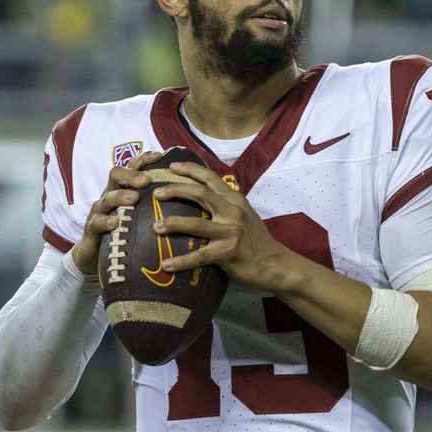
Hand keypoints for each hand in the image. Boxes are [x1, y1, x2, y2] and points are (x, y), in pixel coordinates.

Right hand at [71, 151, 165, 273]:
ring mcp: (99, 210)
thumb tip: (184, 194)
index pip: (132, 167)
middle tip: (146, 180)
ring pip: (107, 198)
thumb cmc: (125, 230)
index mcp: (123, 188)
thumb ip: (155, 202)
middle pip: (115, 175)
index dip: (144, 159)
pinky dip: (105, 221)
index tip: (159, 156)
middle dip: (130, 175)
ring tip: (134, 198)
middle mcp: (110, 194)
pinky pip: (96, 222)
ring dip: (120, 196)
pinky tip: (115, 223)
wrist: (96, 254)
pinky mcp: (91, 228)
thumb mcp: (140, 213)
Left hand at [150, 161, 291, 289]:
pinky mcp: (228, 253)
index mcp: (235, 200)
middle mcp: (233, 212)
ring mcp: (231, 232)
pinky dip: (181, 261)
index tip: (171, 166)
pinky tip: (166, 264)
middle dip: (175, 190)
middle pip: (200, 193)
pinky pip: (199, 256)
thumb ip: (227, 204)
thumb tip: (204, 195)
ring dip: (173, 223)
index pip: (210, 178)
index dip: (190, 169)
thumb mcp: (246, 214)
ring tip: (155, 227)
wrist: (276, 264)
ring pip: (196, 224)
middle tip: (156, 193)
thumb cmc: (257, 240)